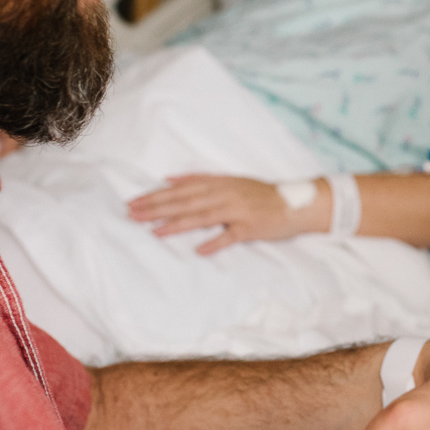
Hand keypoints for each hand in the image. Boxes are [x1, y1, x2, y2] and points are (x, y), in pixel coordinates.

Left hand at [127, 175, 326, 253]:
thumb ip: (200, 179)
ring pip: (202, 217)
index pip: (181, 189)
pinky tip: (200, 250)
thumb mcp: (231, 180)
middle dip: (157, 208)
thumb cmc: (260, 194)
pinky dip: (216, 243)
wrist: (296, 203)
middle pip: (186, 202)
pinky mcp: (251, 227)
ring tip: (154, 231)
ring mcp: (238, 211)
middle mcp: (225, 194)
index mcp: (219, 183)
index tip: (133, 203)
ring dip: (177, 224)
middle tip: (133, 215)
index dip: (157, 196)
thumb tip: (169, 179)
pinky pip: (230, 236)